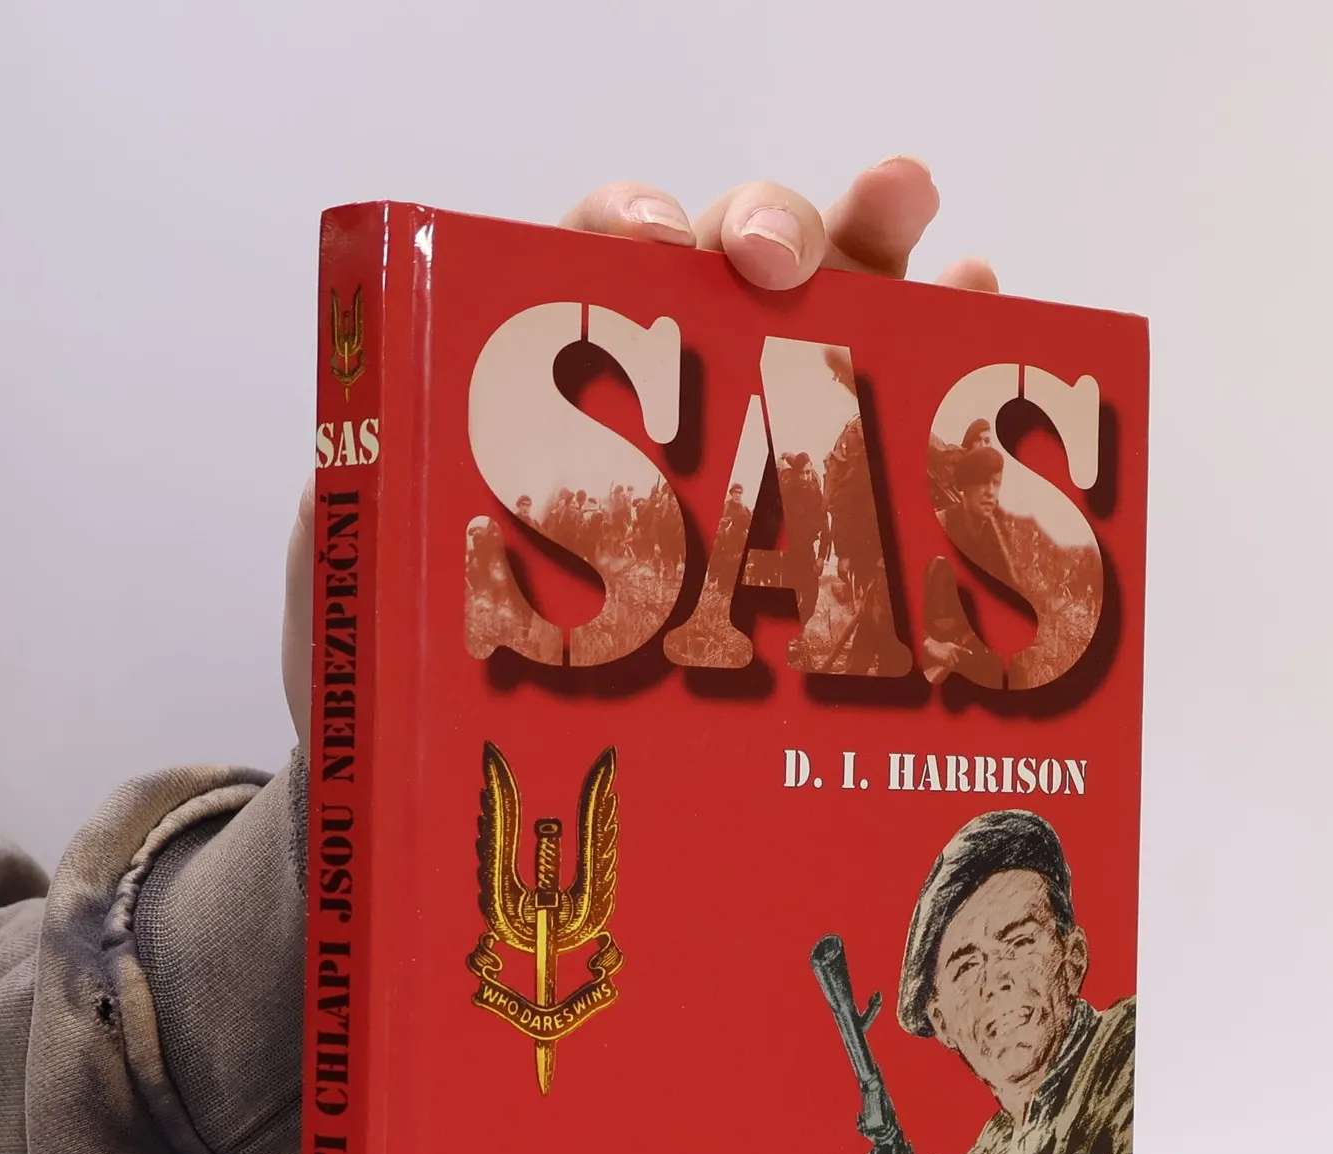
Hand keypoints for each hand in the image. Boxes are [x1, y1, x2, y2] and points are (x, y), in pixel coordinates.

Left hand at [283, 159, 998, 743]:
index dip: (627, 230)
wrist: (446, 763)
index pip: (582, 259)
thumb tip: (398, 468)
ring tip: (914, 211)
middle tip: (781, 265)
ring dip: (870, 244)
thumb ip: (373, 508)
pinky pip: (872, 408)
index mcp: (529, 376)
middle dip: (760, 229)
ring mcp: (730, 431)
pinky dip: (927, 346)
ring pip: (815, 307)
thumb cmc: (397, 664)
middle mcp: (643, 386)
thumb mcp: (356, 582)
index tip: (654, 246)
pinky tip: (976, 300)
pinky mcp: (796, 500)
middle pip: (717, 261)